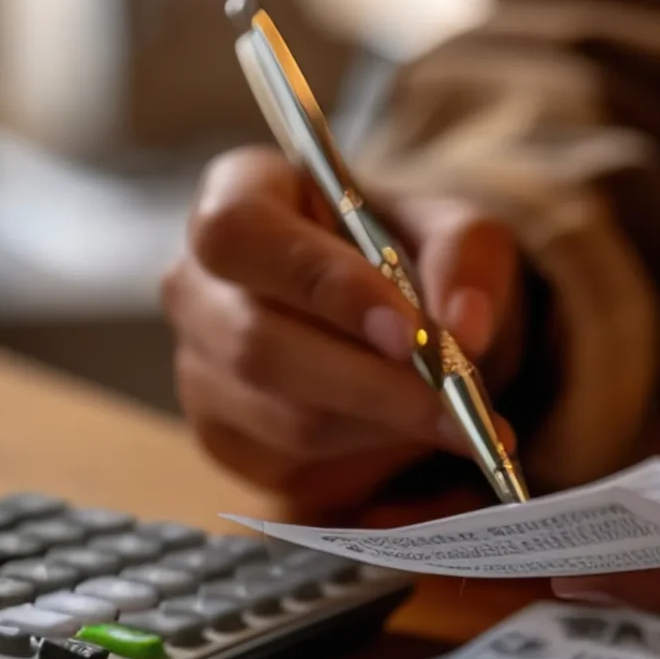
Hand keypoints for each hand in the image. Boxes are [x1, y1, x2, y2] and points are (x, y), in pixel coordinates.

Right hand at [163, 147, 525, 511]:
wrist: (389, 316)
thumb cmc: (405, 255)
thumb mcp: (453, 229)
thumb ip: (464, 256)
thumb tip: (464, 325)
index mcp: (236, 195)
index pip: (241, 233)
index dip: (320, 283)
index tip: (409, 332)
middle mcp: (195, 282)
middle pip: (258, 344)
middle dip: (371, 383)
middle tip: (458, 403)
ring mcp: (198, 366)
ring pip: (284, 417)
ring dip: (382, 426)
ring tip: (455, 417)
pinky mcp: (220, 436)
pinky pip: (293, 463)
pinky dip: (367, 458)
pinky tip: (409, 433)